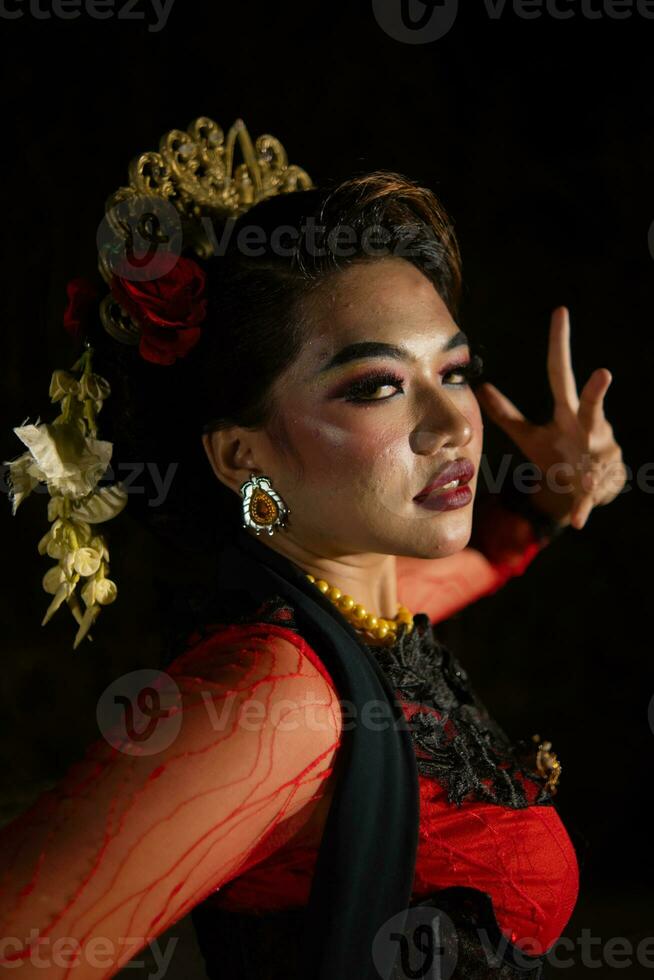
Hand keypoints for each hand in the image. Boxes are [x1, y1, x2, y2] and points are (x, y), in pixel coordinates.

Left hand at [474, 306, 626, 529]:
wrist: (587, 488)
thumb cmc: (558, 453)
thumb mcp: (529, 433)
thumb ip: (505, 413)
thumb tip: (480, 387)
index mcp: (568, 412)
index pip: (561, 374)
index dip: (559, 344)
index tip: (560, 312)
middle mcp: (588, 429)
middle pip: (593, 406)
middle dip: (597, 392)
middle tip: (603, 373)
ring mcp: (597, 457)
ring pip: (599, 454)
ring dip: (594, 463)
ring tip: (588, 472)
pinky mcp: (595, 487)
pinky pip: (588, 499)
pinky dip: (582, 509)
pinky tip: (578, 520)